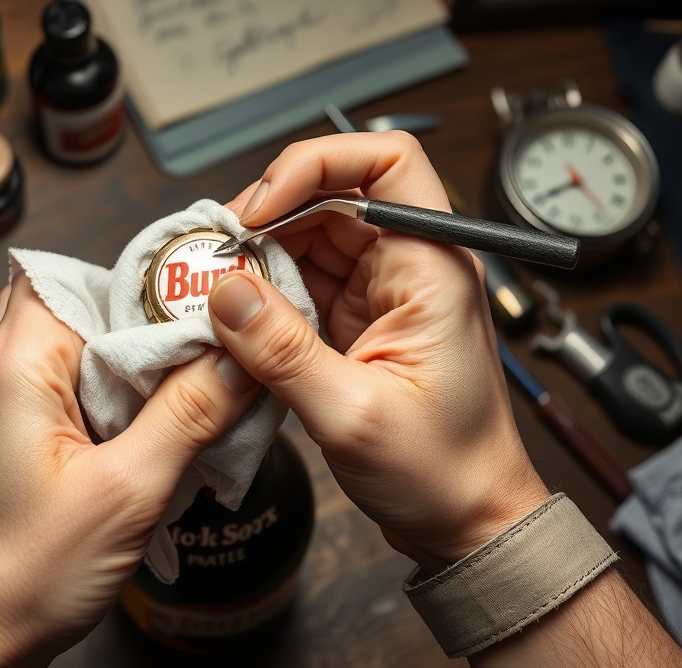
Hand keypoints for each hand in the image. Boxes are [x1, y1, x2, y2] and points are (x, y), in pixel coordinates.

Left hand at [0, 272, 258, 666]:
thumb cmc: (17, 578)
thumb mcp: (128, 492)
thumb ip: (189, 414)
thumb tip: (234, 360)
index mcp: (11, 366)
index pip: (82, 279)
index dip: (141, 293)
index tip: (193, 318)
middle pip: (71, 305)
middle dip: (132, 330)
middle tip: (185, 364)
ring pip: (60, 347)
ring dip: (112, 368)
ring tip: (159, 406)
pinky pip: (46, 388)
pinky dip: (89, 398)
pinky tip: (122, 439)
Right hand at [209, 132, 549, 571]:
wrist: (467, 520)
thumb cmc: (444, 471)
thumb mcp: (353, 415)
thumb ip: (282, 351)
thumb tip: (223, 292)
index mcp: (432, 267)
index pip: (386, 161)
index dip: (319, 163)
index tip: (264, 207)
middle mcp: (408, 266)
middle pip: (332, 194)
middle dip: (269, 213)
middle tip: (216, 253)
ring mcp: (380, 292)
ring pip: (309, 237)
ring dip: (259, 254)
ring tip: (214, 286)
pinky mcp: (355, 320)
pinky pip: (300, 281)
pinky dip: (262, 292)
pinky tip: (233, 316)